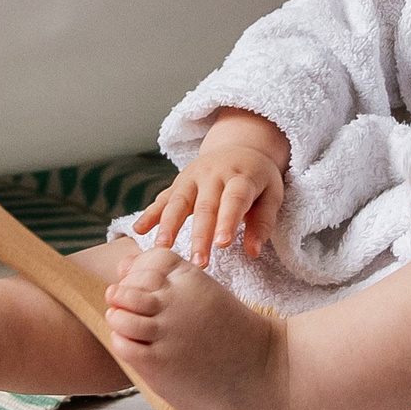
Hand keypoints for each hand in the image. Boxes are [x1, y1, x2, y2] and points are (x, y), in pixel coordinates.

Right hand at [130, 109, 288, 266]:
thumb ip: (263, 223)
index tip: (222, 244)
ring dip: (169, 225)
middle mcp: (214, 174)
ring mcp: (193, 176)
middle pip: (205, 206)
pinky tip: (138, 229)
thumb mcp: (272, 195)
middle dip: (200, 235)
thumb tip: (253, 252)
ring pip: (179, 201)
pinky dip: (150, 213)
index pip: (234, 199)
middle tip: (197, 262)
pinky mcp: (179, 182)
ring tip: (162, 249)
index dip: (227, 220)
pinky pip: (163, 198)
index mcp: (241, 176)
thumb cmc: (257, 179)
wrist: (239, 147)